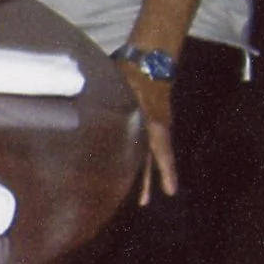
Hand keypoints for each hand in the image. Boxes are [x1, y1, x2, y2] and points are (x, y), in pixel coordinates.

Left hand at [118, 61, 178, 203]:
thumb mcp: (122, 87)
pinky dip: (144, 160)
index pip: (161, 151)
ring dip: (144, 174)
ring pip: (149, 155)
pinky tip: (134, 169)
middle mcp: (156, 128)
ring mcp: (155, 126)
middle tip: (144, 203)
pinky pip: (148, 146)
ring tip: (142, 196)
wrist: (150, 60)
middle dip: (147, 181)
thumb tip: (93, 114)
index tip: (171, 192)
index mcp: (152, 122)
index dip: (165, 171)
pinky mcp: (150, 122)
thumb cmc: (134, 73)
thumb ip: (110, 102)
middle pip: (151, 159)